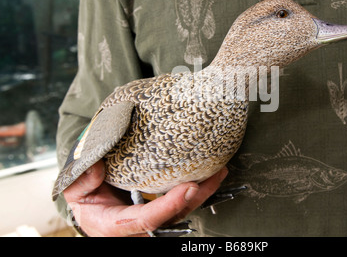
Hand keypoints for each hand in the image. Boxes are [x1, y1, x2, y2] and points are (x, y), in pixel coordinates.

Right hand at [63, 160, 227, 236]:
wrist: (91, 201)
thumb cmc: (83, 195)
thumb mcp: (74, 188)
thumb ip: (81, 180)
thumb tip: (98, 168)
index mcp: (113, 225)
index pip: (145, 221)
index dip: (168, 206)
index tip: (188, 187)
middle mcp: (137, 229)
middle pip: (172, 217)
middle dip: (196, 198)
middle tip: (214, 175)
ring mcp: (152, 222)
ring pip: (182, 212)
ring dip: (203, 193)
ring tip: (219, 171)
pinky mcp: (160, 212)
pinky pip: (181, 204)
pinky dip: (197, 191)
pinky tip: (210, 174)